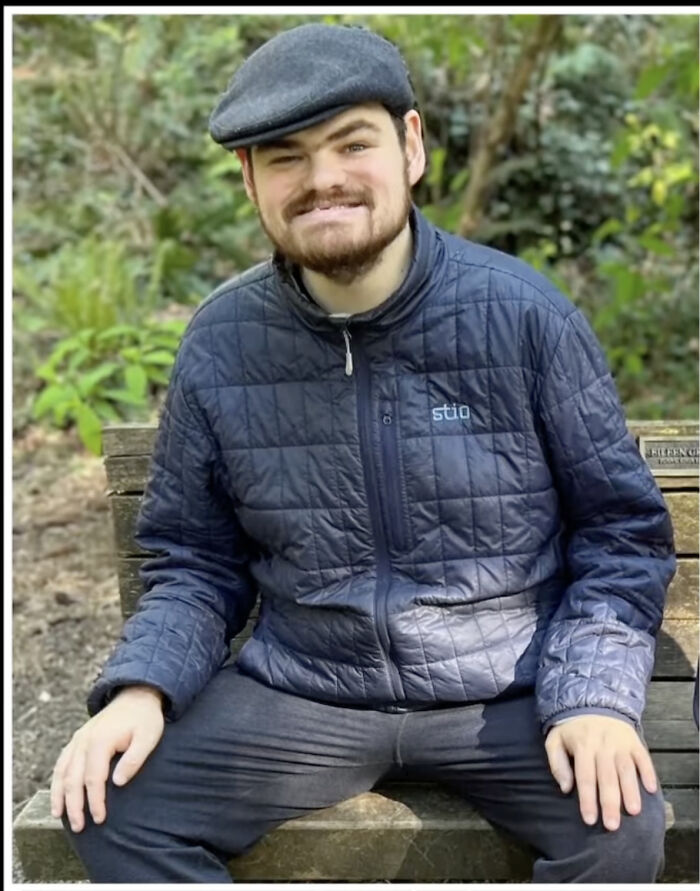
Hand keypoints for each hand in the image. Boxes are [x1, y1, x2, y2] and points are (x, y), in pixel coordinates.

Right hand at [50, 685, 164, 832]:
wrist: (137, 695)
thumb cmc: (145, 718)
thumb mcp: (148, 737)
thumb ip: (134, 759)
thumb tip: (117, 783)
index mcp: (101, 740)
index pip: (93, 778)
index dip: (95, 801)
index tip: (99, 819)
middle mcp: (85, 740)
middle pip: (73, 778)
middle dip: (74, 805)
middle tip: (79, 827)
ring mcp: (78, 739)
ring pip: (62, 771)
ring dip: (60, 795)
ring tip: (59, 816)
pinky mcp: (78, 739)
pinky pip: (61, 762)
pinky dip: (57, 780)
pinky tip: (58, 795)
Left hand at [545, 714, 657, 831]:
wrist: (594, 701)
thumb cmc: (573, 728)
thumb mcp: (555, 740)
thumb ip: (557, 764)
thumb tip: (565, 788)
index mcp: (582, 746)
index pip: (585, 777)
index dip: (587, 800)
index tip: (590, 820)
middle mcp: (603, 745)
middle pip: (607, 777)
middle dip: (609, 802)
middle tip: (612, 825)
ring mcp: (620, 743)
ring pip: (626, 769)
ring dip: (630, 791)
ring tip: (633, 812)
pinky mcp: (634, 741)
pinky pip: (643, 757)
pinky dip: (648, 772)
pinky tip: (651, 789)